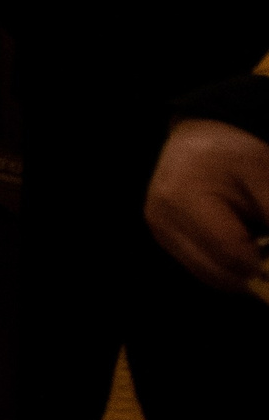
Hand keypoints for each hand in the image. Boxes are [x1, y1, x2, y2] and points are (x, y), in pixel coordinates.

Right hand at [145, 118, 268, 293]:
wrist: (195, 141)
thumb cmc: (230, 155)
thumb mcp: (262, 175)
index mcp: (183, 198)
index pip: (231, 253)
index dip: (265, 263)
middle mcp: (163, 221)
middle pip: (221, 273)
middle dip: (256, 270)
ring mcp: (161, 232)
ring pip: (214, 277)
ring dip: (242, 270)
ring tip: (256, 243)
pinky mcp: (164, 239)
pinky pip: (205, 270)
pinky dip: (228, 266)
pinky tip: (240, 245)